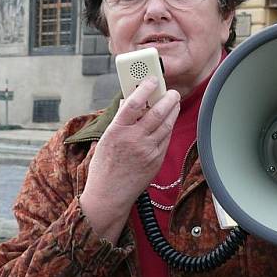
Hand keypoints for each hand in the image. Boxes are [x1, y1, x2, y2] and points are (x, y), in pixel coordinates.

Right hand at [80, 77, 180, 242]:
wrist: (109, 196)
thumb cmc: (103, 168)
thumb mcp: (105, 140)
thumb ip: (120, 122)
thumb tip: (130, 104)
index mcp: (117, 131)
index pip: (134, 103)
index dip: (145, 88)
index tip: (152, 80)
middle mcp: (134, 139)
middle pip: (157, 112)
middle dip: (168, 98)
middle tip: (171, 91)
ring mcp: (147, 151)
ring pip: (166, 124)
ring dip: (172, 111)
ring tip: (173, 102)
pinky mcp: (156, 161)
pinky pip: (166, 139)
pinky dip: (168, 127)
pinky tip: (168, 122)